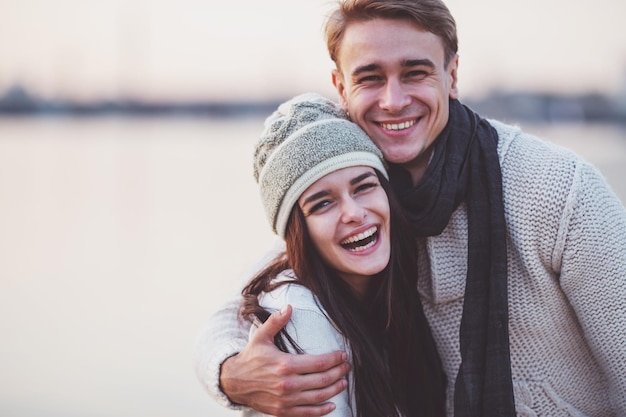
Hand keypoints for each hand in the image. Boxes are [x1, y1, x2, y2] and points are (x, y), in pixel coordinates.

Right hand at [220, 304, 350, 416]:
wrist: (234, 382)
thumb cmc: (250, 357)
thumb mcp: (261, 337)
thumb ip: (276, 321)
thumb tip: (289, 307)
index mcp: (285, 365)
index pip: (318, 363)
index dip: (334, 359)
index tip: (343, 356)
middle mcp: (288, 384)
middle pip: (322, 380)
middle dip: (339, 373)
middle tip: (347, 367)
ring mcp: (286, 400)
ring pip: (318, 397)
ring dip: (335, 390)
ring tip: (343, 382)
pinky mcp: (282, 412)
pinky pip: (307, 413)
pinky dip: (322, 410)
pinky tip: (332, 404)